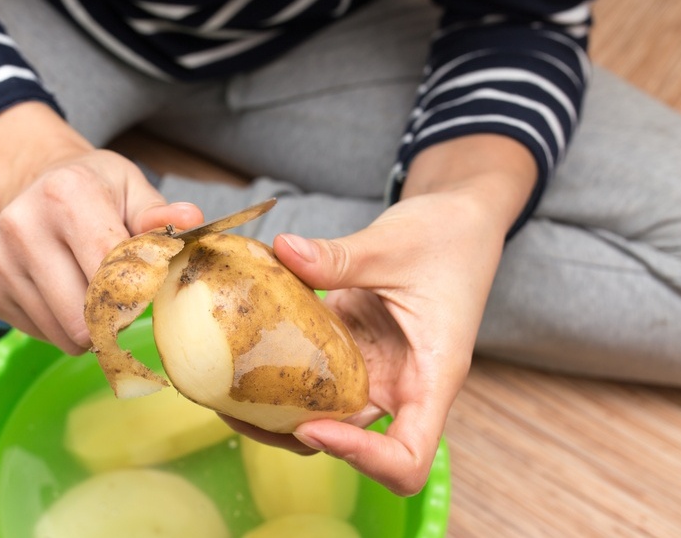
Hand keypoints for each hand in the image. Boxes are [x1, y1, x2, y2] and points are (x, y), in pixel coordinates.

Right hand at [0, 103, 202, 353]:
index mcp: (66, 195)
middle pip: (81, 316)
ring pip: (61, 333)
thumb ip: (157, 214)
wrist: (33, 179)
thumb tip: (190, 219)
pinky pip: (38, 333)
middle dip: (111, 320)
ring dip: (86, 326)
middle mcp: (23, 226)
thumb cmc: (94, 189)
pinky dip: (58, 325)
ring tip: (89, 290)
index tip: (150, 293)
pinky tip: (60, 290)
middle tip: (123, 301)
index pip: (109, 272)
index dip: (138, 295)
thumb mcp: (131, 188)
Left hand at [226, 135, 536, 495]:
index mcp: (431, 376)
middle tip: (237, 410)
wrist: (456, 223)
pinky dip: (278, 376)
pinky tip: (240, 358)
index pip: (407, 457)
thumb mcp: (394, 244)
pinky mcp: (351, 355)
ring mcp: (374, 374)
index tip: (312, 428)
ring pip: (324, 417)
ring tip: (225, 392)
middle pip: (352, 446)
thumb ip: (340, 256)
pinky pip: (312, 379)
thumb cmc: (446, 238)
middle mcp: (401, 387)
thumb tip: (284, 250)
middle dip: (294, 437)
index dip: (360, 458)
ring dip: (277, 413)